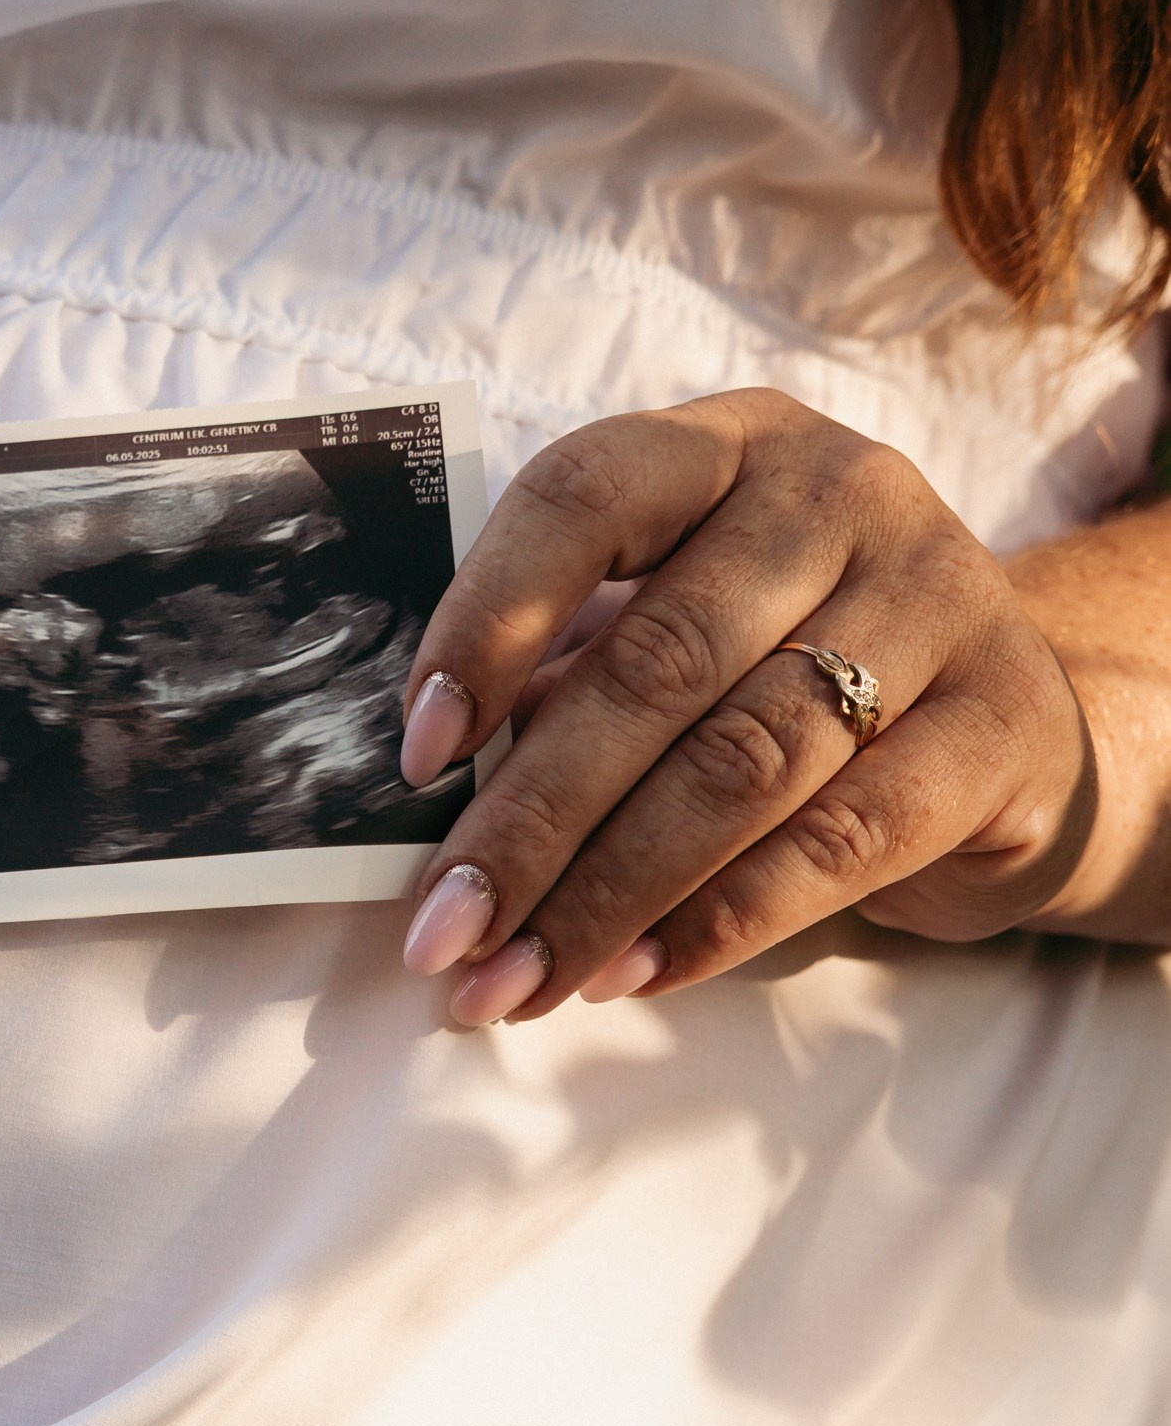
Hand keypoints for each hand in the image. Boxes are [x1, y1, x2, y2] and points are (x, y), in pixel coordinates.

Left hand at [393, 389, 1098, 1024]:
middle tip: (446, 931)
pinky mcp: (1002, 721)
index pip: (586, 497)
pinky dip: (720, 921)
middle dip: (531, 820)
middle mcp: (839, 495)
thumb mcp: (680, 627)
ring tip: (518, 980)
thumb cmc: (790, 670)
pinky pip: (841, 840)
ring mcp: (939, 597)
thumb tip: (440, 792)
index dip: (488, 623)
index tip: (417, 755)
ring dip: (609, 894)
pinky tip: (634, 974)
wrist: (1009, 727)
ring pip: (742, 764)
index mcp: (727, 446)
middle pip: (657, 665)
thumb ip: (573, 674)